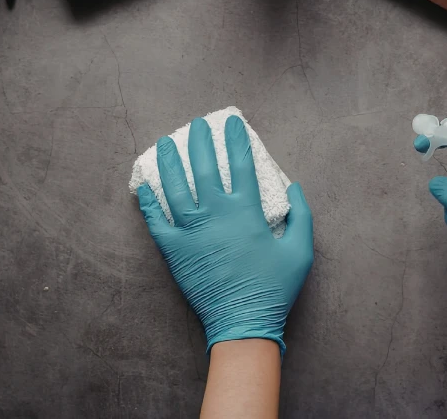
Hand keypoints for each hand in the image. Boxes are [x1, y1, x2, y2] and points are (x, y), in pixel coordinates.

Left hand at [138, 116, 313, 353]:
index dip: (236, 139)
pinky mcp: (174, 251)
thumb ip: (301, 216)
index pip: (241, 164)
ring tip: (165, 143)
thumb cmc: (274, 288)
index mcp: (246, 212)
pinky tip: (144, 186)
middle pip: (205, 167)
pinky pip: (156, 221)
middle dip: (200, 141)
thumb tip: (295, 187)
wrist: (243, 324)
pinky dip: (148, 203)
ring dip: (170, 162)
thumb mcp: (300, 251)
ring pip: (175, 187)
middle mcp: (216, 214)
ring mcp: (191, 232)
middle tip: (196, 124)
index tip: (231, 122)